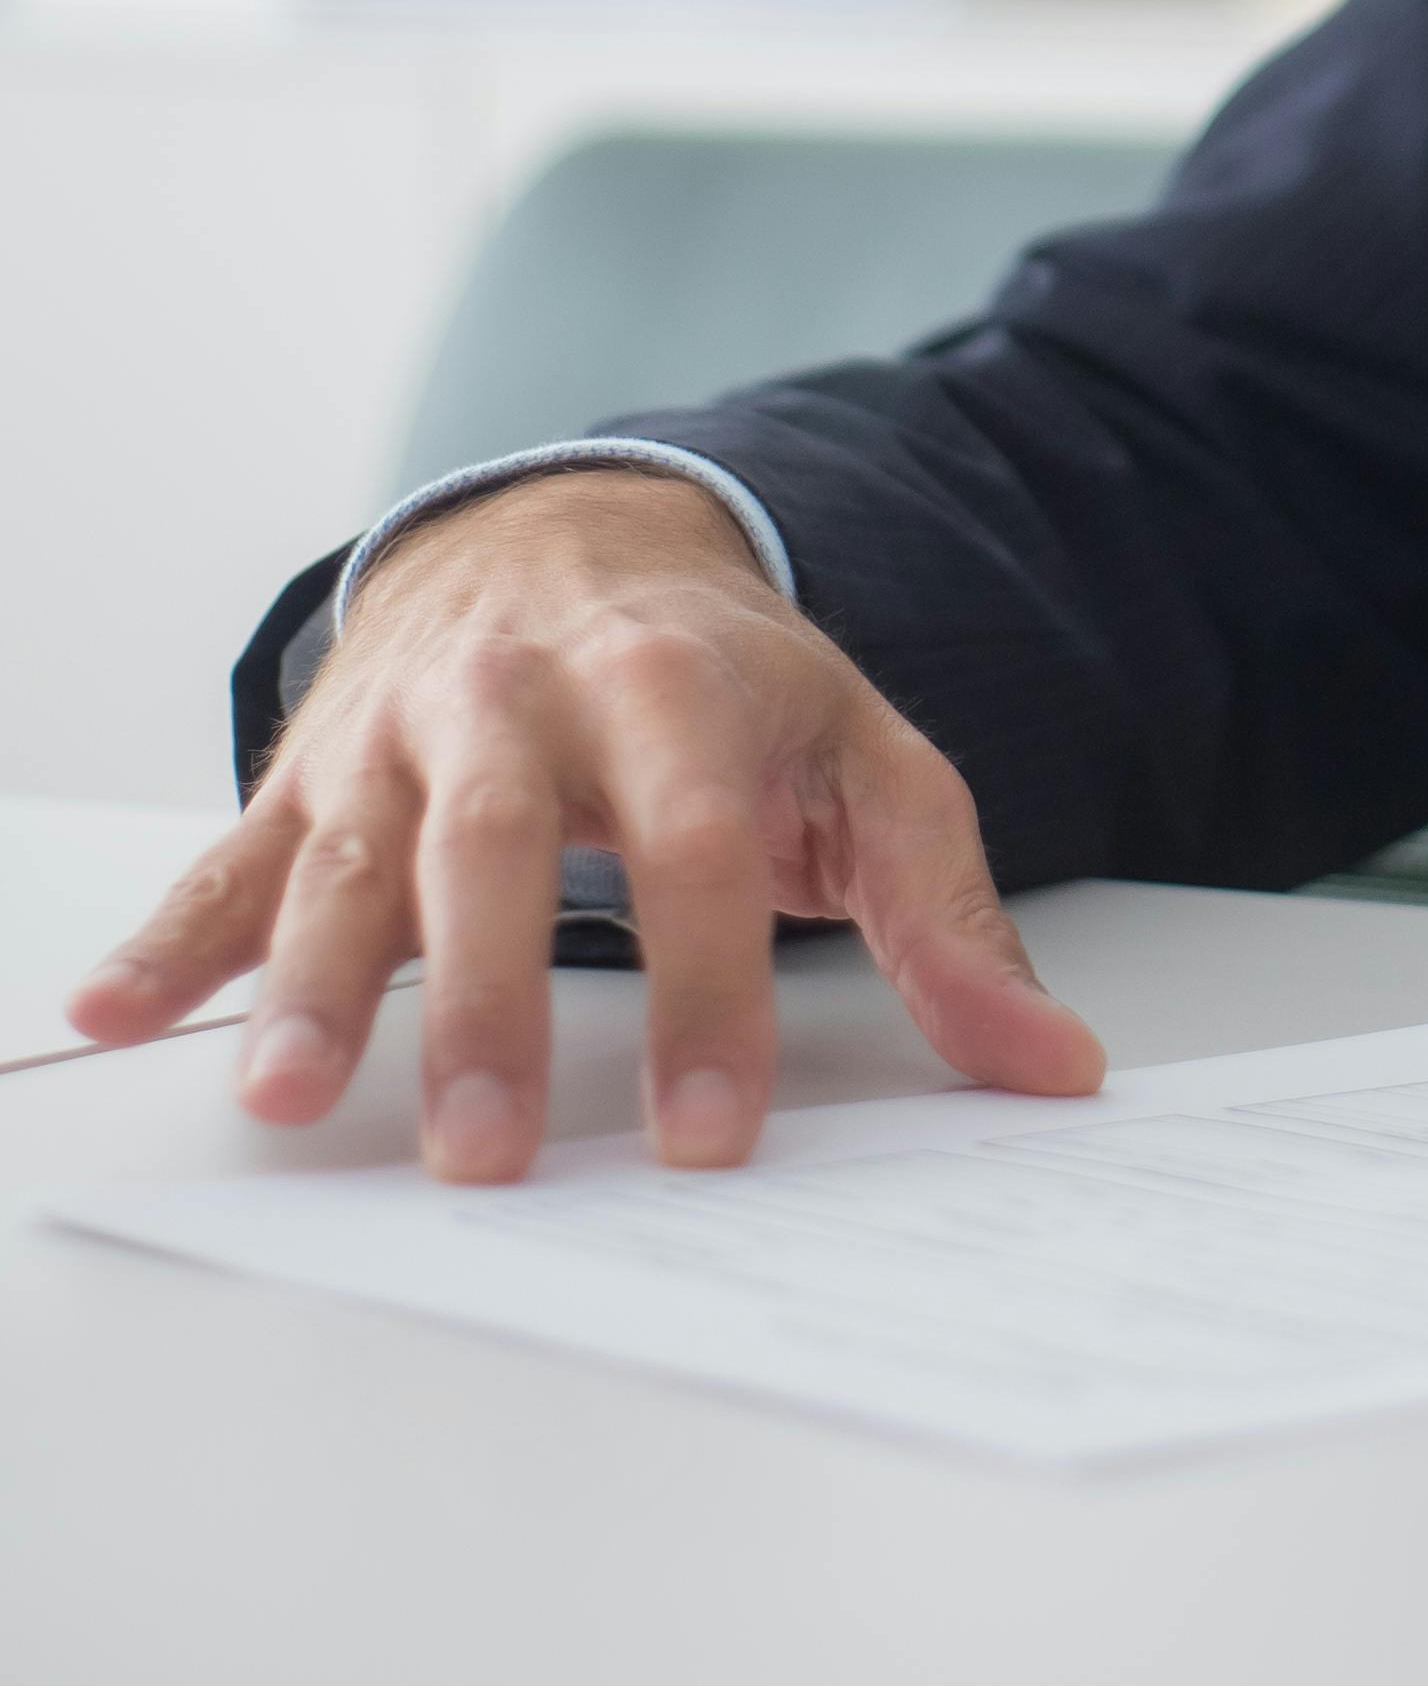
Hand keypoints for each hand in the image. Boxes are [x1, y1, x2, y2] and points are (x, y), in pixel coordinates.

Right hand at [67, 465, 1103, 1179]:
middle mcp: (523, 693)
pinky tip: (115, 1012)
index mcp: (674, 684)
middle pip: (496, 844)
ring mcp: (404, 728)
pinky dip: (171, 935)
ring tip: (282, 1098)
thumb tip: (1054, 1068)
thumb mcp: (864, 763)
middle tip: (484, 1155)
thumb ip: (950, 916)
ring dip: (308, 978)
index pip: (696, 841)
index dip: (705, 988)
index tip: (708, 1133)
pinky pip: (233, 852)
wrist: (577, 530)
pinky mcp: (313, 766)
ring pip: (350, 849)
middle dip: (484, 1001)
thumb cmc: (731, 679)